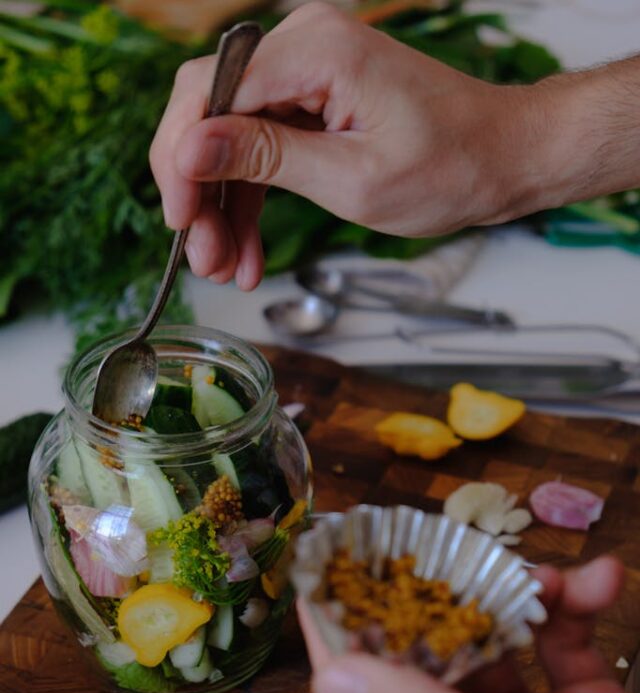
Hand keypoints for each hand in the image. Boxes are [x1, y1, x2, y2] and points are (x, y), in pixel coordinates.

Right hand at [149, 2, 539, 288]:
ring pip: (232, 138)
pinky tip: (248, 250)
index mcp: (316, 51)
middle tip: (203, 257)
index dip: (181, 162)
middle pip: (211, 113)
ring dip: (224, 206)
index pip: (208, 93)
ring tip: (226, 268)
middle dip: (200, 191)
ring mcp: (309, 72)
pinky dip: (253, 199)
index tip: (180, 221)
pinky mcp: (316, 99)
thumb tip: (189, 149)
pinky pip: (264, 146)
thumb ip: (267, 159)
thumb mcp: (352, 179)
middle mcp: (305, 46)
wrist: (501, 159)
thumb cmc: (449, 168)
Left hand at [298, 556, 639, 692]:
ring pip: (495, 634)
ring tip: (553, 576)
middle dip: (430, 594)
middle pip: (426, 653)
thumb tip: (328, 675)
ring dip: (518, 593)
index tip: (324, 563)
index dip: (334, 629)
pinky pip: (561, 637)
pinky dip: (576, 605)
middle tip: (428, 539)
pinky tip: (604, 582)